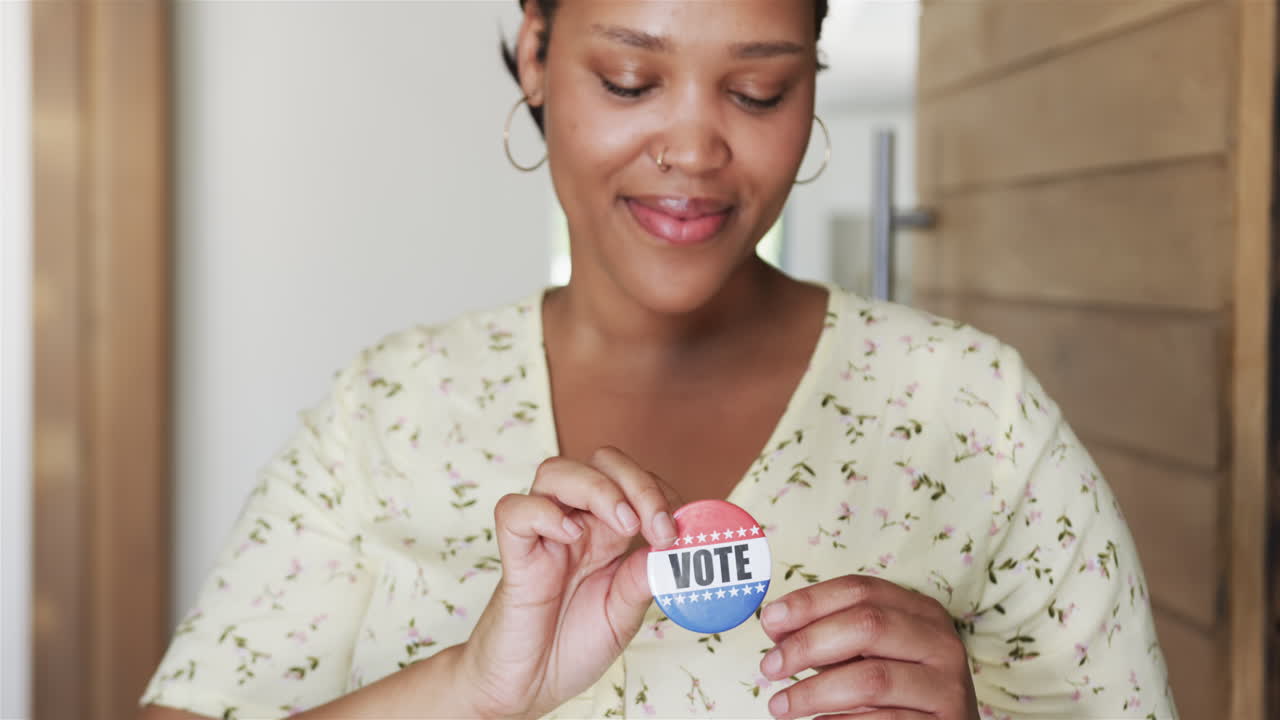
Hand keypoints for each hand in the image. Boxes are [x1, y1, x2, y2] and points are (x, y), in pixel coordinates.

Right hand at [460, 447, 680, 717]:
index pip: (634, 481)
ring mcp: (543, 536)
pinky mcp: (514, 556)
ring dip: (598, 487)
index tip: (681, 530)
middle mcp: (576, 524)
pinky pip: (514, 510)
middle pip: (600, 463)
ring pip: (555, 471)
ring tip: (623, 524)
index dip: (662, 494)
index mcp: (607, 533)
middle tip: (658, 524)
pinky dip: (543, 512)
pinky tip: (569, 536)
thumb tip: (674, 546)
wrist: (528, 687)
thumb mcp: (624, 614)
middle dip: (636, 481)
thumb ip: (644, 578)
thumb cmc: (572, 646)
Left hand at [758, 575, 978, 719]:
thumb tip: (775, 624)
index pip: (861, 590)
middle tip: (770, 666)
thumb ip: (827, 635)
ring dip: (814, 692)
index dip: (810, 601)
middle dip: (808, 644)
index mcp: (921, 612)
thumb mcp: (865, 654)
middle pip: (868, 625)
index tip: (769, 620)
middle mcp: (940, 642)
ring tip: (779, 705)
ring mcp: (947, 685)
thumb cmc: (896, 690)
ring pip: (872, 679)